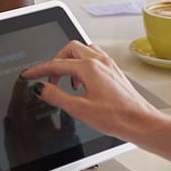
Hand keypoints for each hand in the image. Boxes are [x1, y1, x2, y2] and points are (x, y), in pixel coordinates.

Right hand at [21, 41, 159, 141]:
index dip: (40, 69)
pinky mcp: (114, 71)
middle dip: (56, 61)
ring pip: (83, 50)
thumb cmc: (117, 117)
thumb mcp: (80, 109)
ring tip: (67, 80)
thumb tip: (42, 88)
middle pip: (70, 48)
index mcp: (89, 67)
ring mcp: (109, 64)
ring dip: (71, 61)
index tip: (30, 74)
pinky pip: (94, 58)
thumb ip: (57, 96)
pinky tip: (83, 82)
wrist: (141, 122)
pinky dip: (83, 65)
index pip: (57, 64)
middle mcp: (100, 61)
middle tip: (50, 78)